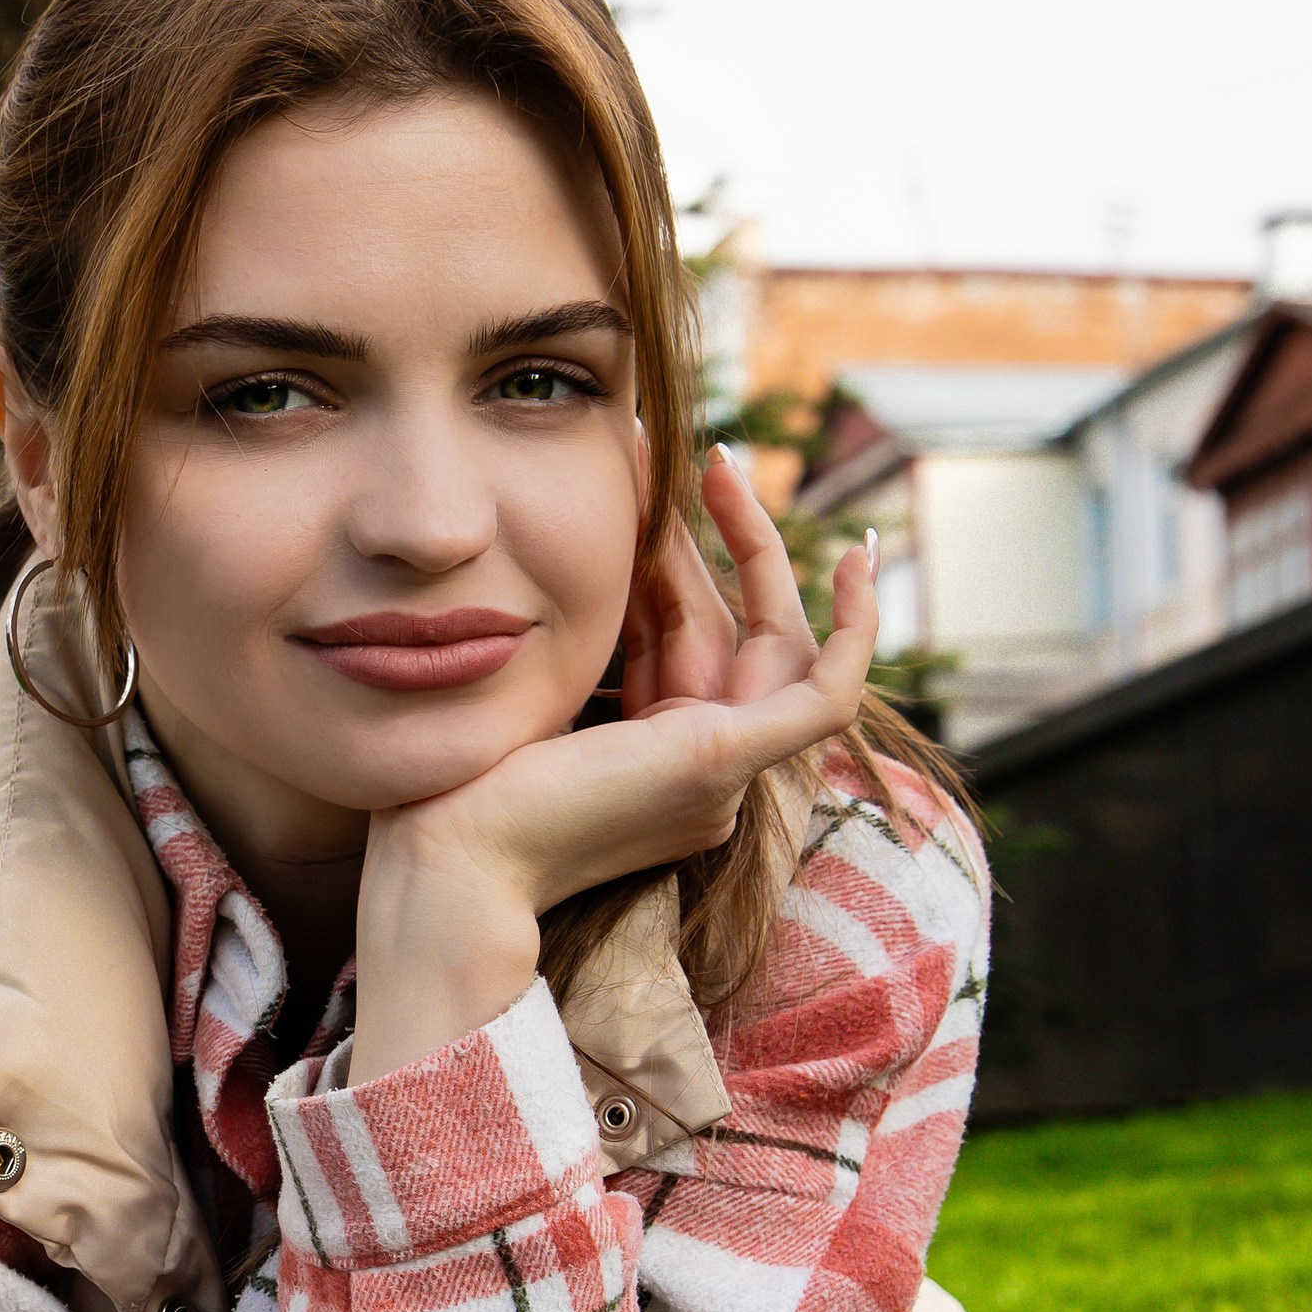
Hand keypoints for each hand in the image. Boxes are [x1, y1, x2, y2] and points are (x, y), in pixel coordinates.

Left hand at [348, 451, 877, 1084]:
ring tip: (714, 466)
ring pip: (769, 640)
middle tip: (698, 455)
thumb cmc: (460, 789)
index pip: (693, 650)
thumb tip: (574, 562)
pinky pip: (828, 692)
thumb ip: (574, 646)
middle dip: (717, 541)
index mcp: (658, 774)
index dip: (682, 568)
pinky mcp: (725, 755)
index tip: (654, 497)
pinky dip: (855, 628)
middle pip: (735, 635)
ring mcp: (724, 775)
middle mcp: (706, 780)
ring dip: (748, 546)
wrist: (451, 857)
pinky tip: (860, 557)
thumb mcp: (535, 692)